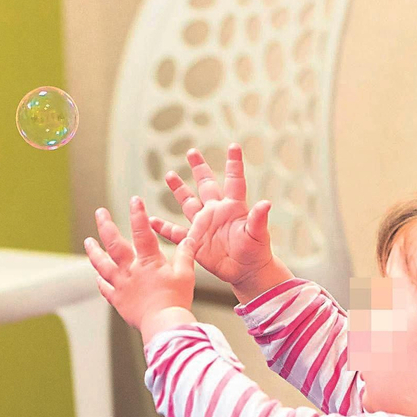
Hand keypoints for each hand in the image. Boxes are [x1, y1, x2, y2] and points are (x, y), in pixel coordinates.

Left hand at [85, 197, 196, 339]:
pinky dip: (100, 281)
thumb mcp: (186, 274)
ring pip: (102, 265)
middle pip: (113, 244)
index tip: (134, 200)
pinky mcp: (118, 301)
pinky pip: (105, 289)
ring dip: (94, 252)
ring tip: (88, 241)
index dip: (138, 214)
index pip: (142, 232)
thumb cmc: (176, 300)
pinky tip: (97, 276)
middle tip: (100, 212)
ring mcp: (121, 285)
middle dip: (105, 225)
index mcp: (148, 262)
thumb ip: (185, 254)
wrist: (163, 324)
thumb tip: (189, 238)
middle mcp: (130, 271)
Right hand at [150, 145, 288, 302]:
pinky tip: (151, 220)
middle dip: (199, 168)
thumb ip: (258, 218)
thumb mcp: (257, 234)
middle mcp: (216, 212)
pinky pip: (175, 233)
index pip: (234, 180)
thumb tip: (266, 203)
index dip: (234, 163)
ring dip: (179, 190)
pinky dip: (162, 228)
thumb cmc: (256, 251)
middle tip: (192, 152)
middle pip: (205, 185)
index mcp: (233, 207)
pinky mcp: (194, 242)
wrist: (246, 271)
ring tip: (169, 175)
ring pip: (188, 203)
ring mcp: (203, 225)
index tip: (233, 146)